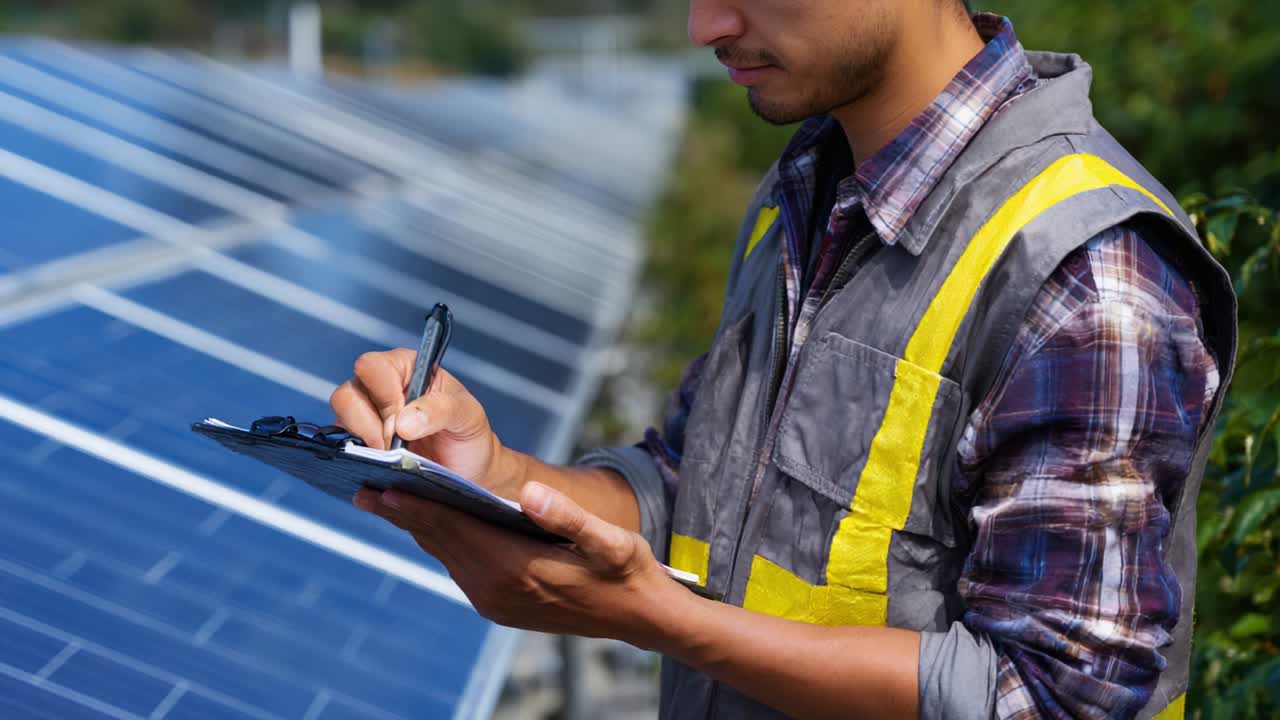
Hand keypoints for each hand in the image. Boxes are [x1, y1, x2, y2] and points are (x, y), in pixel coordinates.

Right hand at [330, 349, 523, 498]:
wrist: (469, 471)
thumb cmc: (469, 434)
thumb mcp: (467, 416)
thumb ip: (441, 410)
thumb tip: (401, 422)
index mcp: (405, 368)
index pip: (371, 367)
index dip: (382, 395)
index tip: (402, 421)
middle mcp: (380, 388)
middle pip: (347, 395)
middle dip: (369, 425)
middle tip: (397, 444)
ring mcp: (367, 416)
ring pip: (341, 420)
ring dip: (365, 442)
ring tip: (393, 456)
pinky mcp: (361, 442)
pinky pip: (344, 446)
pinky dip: (359, 458)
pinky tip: (383, 466)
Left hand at [354, 481, 686, 646]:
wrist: (640, 617)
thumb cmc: (627, 572)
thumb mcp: (610, 540)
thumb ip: (568, 515)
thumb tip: (530, 491)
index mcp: (517, 569)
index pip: (454, 528)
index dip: (416, 504)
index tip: (380, 485)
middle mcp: (497, 589)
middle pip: (440, 542)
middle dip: (402, 513)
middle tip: (364, 487)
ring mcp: (495, 601)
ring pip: (446, 554)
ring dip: (418, 527)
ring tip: (387, 500)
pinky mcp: (499, 604)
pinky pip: (459, 566)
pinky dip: (441, 542)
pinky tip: (431, 523)